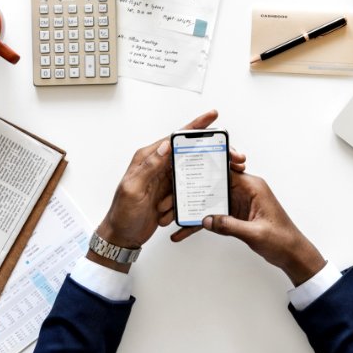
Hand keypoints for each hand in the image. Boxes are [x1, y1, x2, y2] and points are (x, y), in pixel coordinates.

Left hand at [90, 110, 246, 272]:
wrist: (122, 237)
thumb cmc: (122, 214)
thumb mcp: (133, 189)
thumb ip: (149, 166)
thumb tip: (166, 145)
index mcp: (147, 158)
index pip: (174, 138)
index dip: (194, 127)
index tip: (211, 116)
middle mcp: (157, 165)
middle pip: (188, 151)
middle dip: (208, 151)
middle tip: (230, 153)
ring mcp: (164, 179)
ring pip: (191, 170)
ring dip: (201, 177)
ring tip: (220, 175)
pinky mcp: (170, 192)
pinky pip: (188, 188)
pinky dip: (193, 193)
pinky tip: (200, 197)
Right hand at [171, 172, 325, 285]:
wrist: (292, 254)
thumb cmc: (283, 239)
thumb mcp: (255, 233)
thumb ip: (230, 225)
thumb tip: (207, 220)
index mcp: (252, 186)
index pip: (225, 171)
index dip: (205, 170)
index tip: (186, 171)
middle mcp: (244, 191)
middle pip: (212, 186)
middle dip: (191, 193)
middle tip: (170, 200)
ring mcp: (238, 203)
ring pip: (209, 201)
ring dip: (191, 210)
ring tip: (170, 217)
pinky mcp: (235, 215)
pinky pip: (213, 216)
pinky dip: (201, 223)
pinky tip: (184, 232)